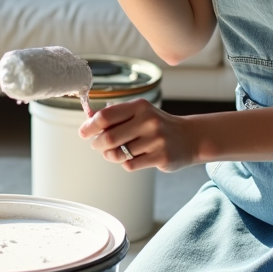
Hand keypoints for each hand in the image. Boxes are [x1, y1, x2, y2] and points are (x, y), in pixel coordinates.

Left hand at [78, 99, 198, 171]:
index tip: (84, 132)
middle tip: (97, 145)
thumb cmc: (158, 125)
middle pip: (109, 138)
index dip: (90, 126)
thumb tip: (88, 120)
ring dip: (110, 155)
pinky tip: (133, 157)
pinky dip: (126, 163)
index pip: (106, 116)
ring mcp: (156, 140)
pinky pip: (130, 165)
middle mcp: (148, 121)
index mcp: (140, 106)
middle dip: (98, 144)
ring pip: (118, 154)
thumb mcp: (139, 113)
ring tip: (114, 152)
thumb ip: (116, 115)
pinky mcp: (160, 157)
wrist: (189, 137)